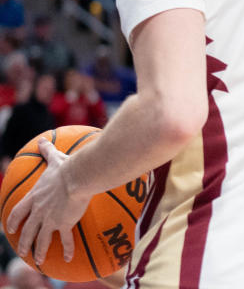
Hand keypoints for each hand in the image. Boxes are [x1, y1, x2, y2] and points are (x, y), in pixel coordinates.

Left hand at [5, 139, 90, 264]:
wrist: (78, 177)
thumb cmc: (67, 167)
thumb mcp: (54, 158)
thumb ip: (47, 151)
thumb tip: (43, 139)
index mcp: (35, 197)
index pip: (19, 211)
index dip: (14, 221)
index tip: (10, 229)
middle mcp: (39, 211)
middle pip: (27, 230)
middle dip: (23, 242)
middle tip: (21, 251)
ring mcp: (50, 219)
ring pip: (40, 239)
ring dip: (37, 250)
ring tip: (37, 260)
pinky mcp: (63, 224)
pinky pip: (64, 240)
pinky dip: (65, 250)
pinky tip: (67, 258)